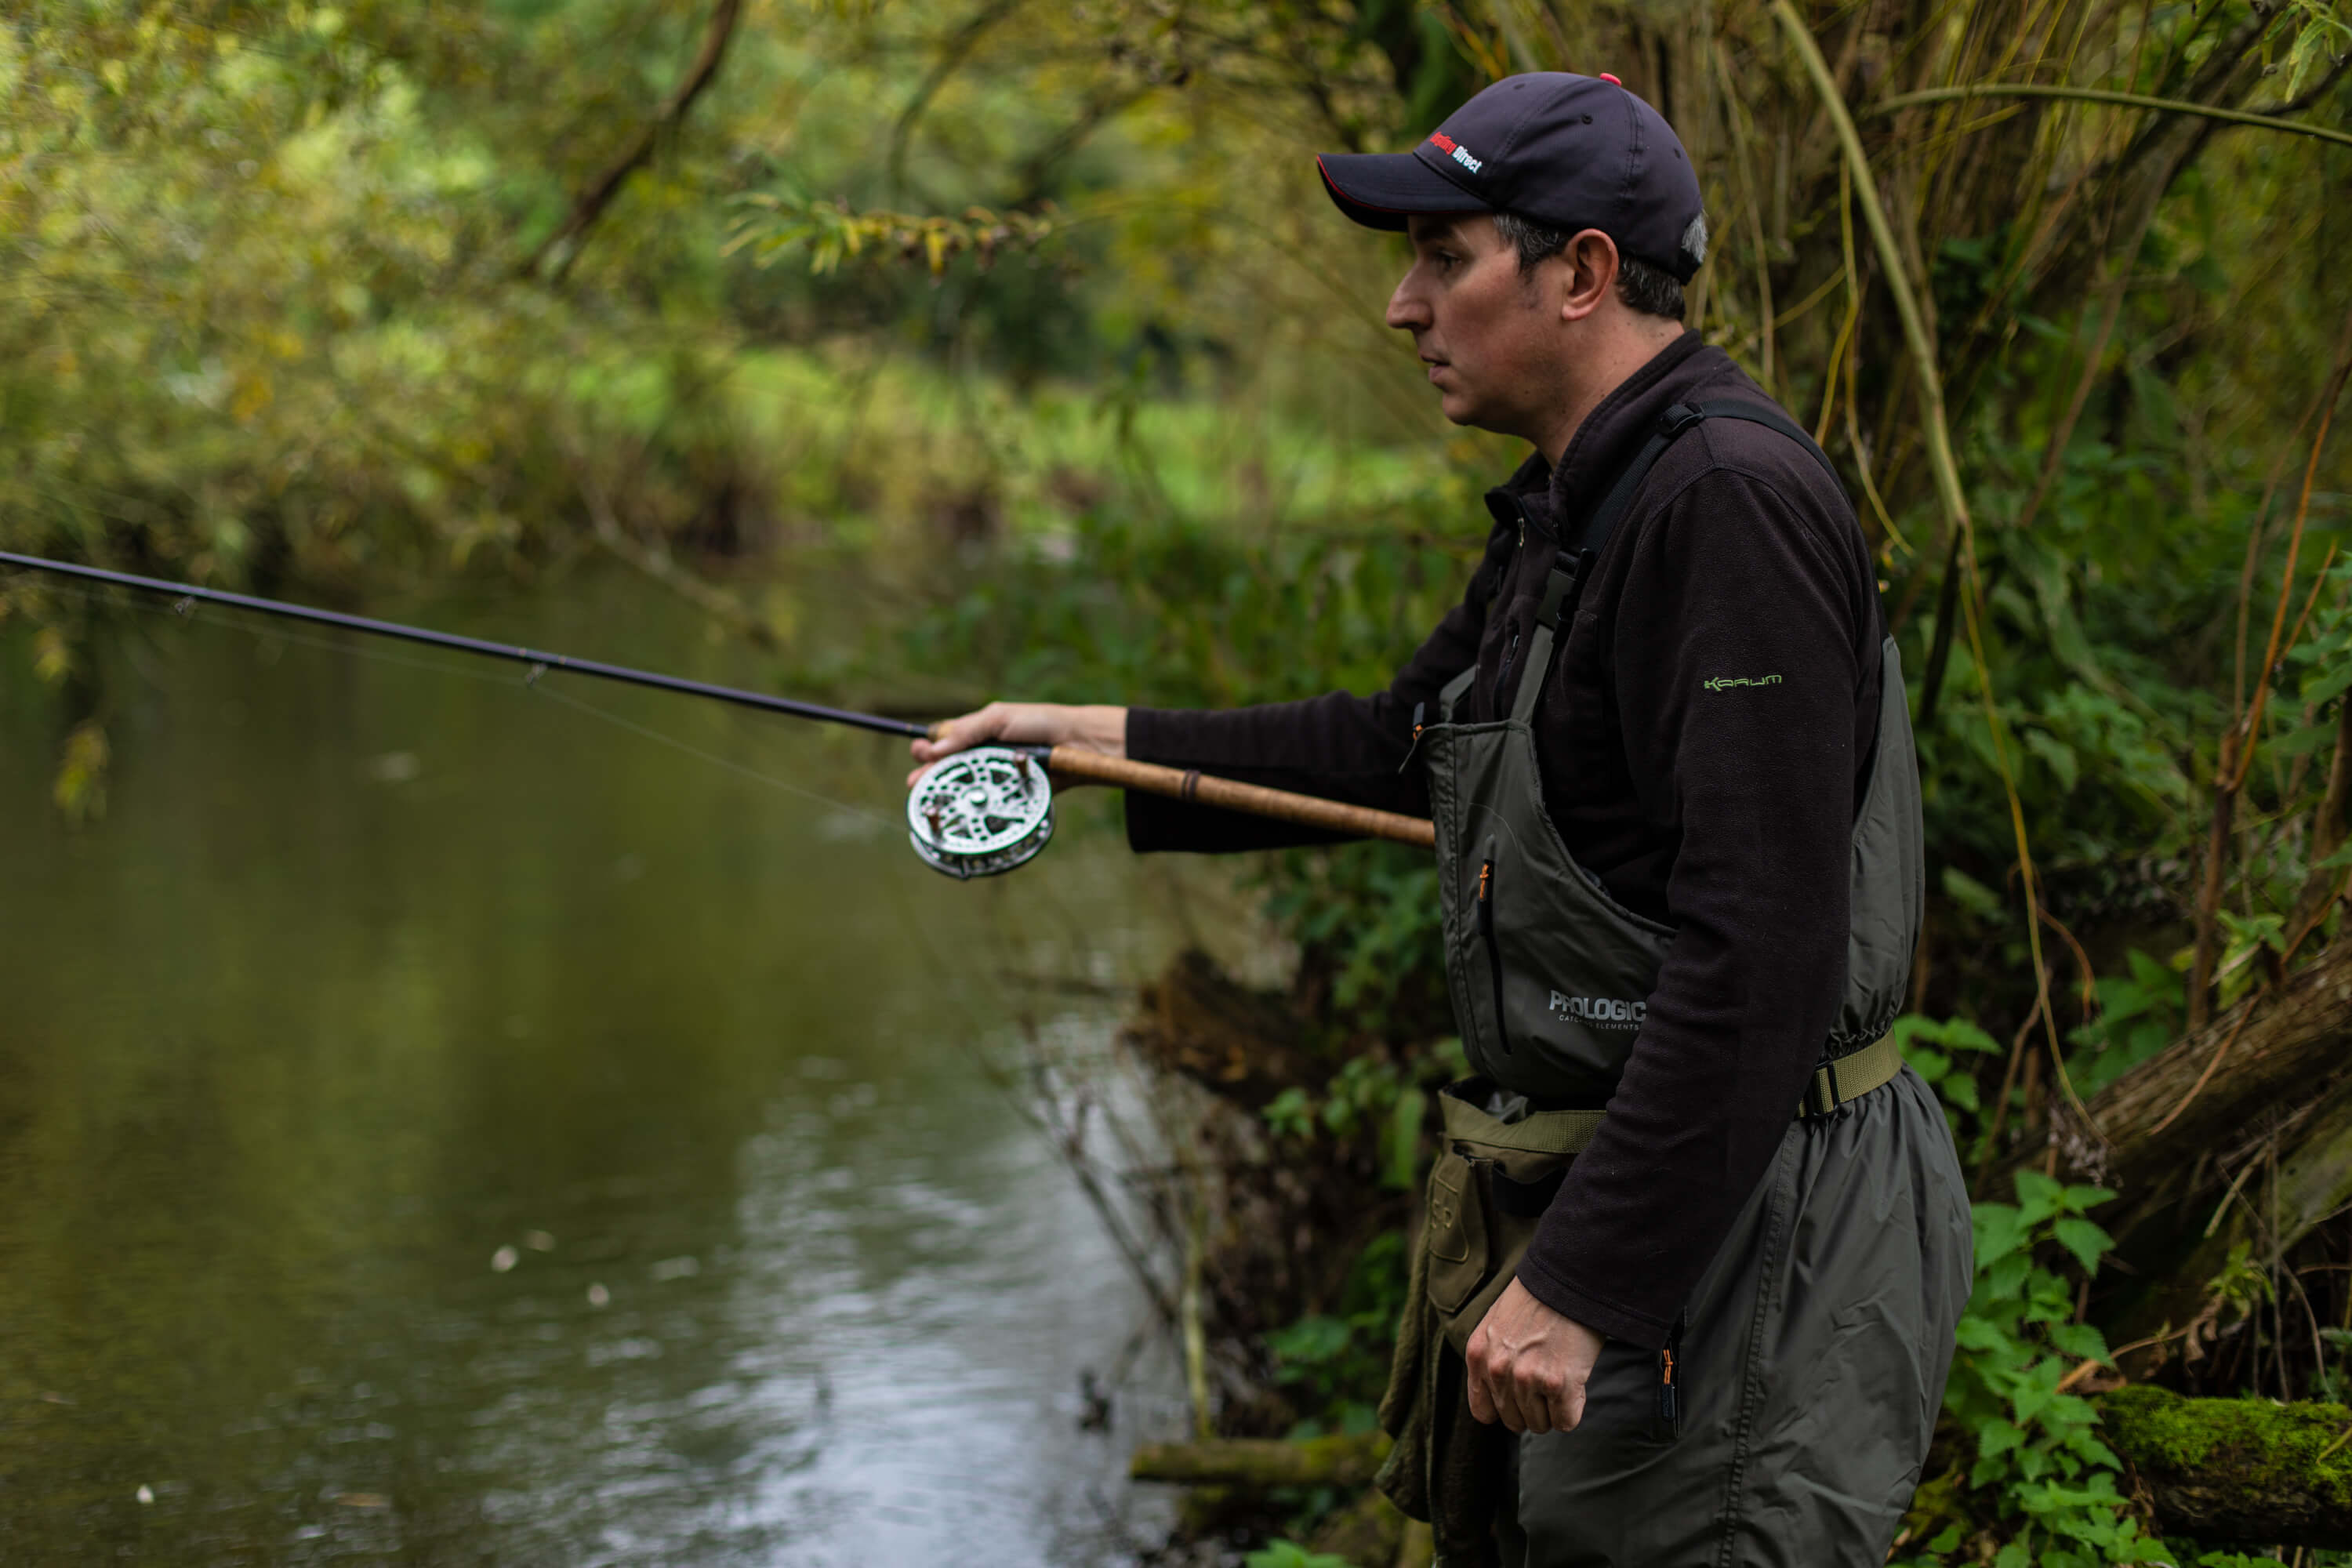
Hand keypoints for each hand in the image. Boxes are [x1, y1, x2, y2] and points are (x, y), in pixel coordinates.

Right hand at [907, 701, 1126, 788]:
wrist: (1078, 742)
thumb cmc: (1040, 722)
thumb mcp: (999, 718)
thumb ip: (967, 731)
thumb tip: (934, 747)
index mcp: (980, 733)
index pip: (946, 741)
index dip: (929, 749)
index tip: (918, 754)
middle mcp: (986, 755)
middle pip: (951, 767)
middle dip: (930, 774)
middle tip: (915, 783)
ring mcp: (999, 775)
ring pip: (968, 787)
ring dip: (949, 792)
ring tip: (931, 797)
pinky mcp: (1013, 793)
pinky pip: (992, 802)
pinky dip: (977, 805)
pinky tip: (963, 810)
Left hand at [1465, 1279, 1604, 1434]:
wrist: (1568, 1276)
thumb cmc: (1538, 1299)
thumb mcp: (1497, 1325)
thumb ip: (1493, 1360)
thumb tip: (1504, 1397)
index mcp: (1478, 1355)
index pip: (1484, 1413)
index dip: (1506, 1408)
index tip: (1521, 1396)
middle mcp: (1497, 1370)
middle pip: (1515, 1422)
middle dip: (1533, 1408)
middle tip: (1548, 1380)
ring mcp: (1526, 1378)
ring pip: (1540, 1425)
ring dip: (1554, 1407)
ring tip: (1561, 1373)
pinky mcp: (1558, 1383)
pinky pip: (1566, 1421)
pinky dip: (1574, 1407)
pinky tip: (1576, 1381)